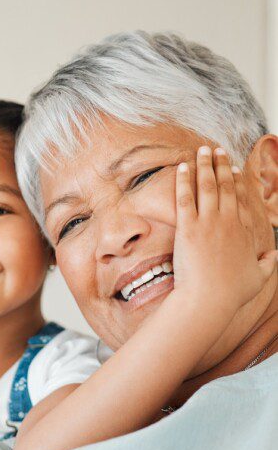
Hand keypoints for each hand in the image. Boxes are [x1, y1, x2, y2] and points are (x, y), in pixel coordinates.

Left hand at [171, 145, 277, 320]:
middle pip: (224, 187)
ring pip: (205, 187)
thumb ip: (268, 264)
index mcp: (243, 230)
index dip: (236, 182)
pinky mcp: (187, 228)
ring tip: (201, 150)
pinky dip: (183, 181)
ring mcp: (207, 223)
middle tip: (217, 150)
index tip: (234, 170)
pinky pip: (184, 198)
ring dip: (204, 165)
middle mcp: (227, 221)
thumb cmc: (232, 293)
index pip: (241, 199)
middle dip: (220, 165)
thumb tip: (274, 256)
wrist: (209, 299)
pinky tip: (181, 167)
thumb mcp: (258, 278)